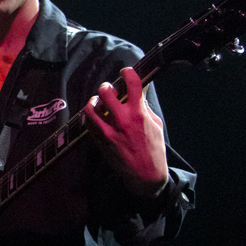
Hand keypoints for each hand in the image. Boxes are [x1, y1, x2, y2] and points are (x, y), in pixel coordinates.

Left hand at [84, 67, 168, 197]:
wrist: (145, 174)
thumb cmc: (153, 149)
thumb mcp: (156, 124)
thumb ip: (145, 108)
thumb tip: (139, 94)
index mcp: (139, 114)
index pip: (132, 84)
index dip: (128, 73)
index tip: (126, 71)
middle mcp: (122, 120)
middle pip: (106, 92)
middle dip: (107, 86)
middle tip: (108, 88)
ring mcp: (109, 131)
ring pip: (91, 108)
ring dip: (94, 101)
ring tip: (96, 100)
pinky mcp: (101, 141)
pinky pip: (89, 123)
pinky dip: (90, 116)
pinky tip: (94, 115)